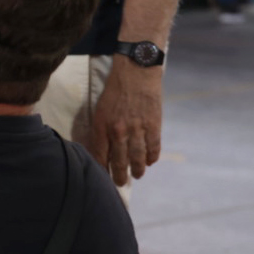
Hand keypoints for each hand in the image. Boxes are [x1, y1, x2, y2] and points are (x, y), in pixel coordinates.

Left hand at [89, 59, 162, 185]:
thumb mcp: (101, 108)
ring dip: (137, 170)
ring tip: (137, 175)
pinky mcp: (153, 125)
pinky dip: (152, 157)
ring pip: (137, 159)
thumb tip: (102, 148)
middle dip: (119, 176)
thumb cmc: (115, 88)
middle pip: (119, 162)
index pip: (100, 156)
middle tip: (120, 183)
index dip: (101, 169)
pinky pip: (153, 148)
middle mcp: (119, 131)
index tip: (103, 178)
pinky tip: (150, 161)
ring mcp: (137, 129)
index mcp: (102, 126)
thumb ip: (101, 129)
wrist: (136, 71)